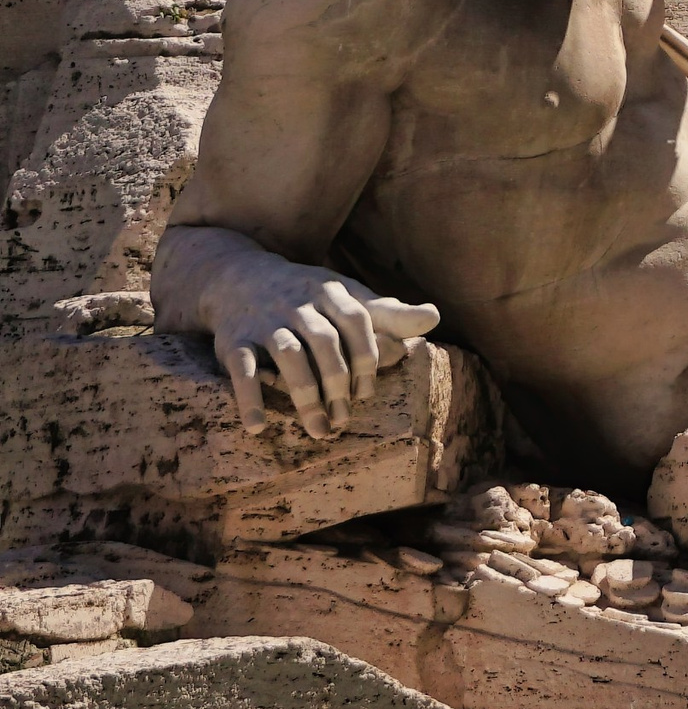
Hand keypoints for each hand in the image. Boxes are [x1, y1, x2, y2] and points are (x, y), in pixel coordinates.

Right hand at [198, 261, 439, 439]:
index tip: (367, 394)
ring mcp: (265, 322)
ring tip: (319, 429)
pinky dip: (249, 398)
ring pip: (289, 356)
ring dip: (305, 395)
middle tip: (345, 420)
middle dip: (339, 384)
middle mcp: (298, 304)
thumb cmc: (307, 297)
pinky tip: (257, 427)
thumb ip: (388, 314)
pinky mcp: (232, 340)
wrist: (238, 278)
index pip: (358, 322)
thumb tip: (433, 317)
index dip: (366, 358)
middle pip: (325, 343)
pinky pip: (242, 369)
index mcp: (331, 292)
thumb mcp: (347, 297)